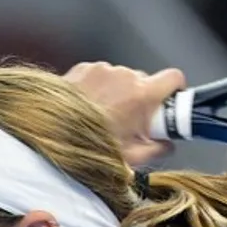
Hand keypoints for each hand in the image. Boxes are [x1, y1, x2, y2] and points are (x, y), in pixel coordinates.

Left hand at [63, 62, 186, 166]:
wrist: (50, 135)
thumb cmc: (89, 146)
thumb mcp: (133, 158)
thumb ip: (159, 149)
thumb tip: (168, 144)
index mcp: (141, 94)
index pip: (174, 77)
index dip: (176, 90)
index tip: (170, 103)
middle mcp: (123, 76)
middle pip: (146, 80)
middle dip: (143, 99)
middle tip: (132, 121)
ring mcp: (102, 69)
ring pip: (122, 78)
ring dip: (120, 94)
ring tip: (105, 116)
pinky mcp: (84, 68)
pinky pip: (102, 75)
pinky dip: (100, 89)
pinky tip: (90, 108)